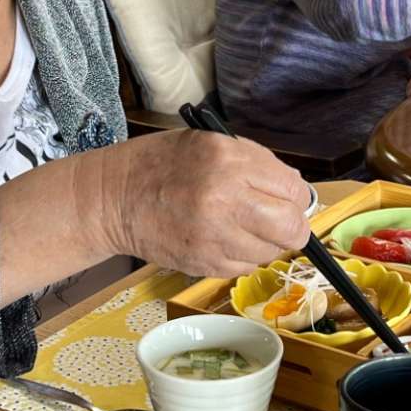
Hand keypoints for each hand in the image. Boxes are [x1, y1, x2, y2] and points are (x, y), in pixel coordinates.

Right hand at [96, 130, 312, 278]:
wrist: (115, 197)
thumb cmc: (163, 165)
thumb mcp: (212, 144)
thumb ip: (256, 164)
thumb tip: (295, 190)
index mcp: (230, 162)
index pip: (293, 191)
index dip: (295, 198)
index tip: (287, 200)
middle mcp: (225, 200)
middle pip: (291, 229)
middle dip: (292, 227)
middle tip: (281, 222)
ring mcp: (215, 236)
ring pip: (270, 253)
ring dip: (264, 243)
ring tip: (239, 225)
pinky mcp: (205, 263)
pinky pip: (244, 267)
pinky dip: (240, 255)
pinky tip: (219, 237)